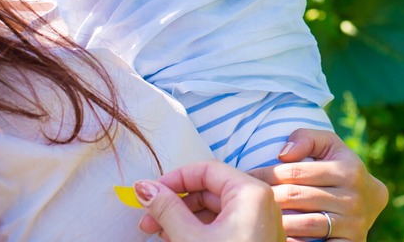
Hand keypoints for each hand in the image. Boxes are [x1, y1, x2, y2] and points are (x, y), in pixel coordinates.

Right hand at [135, 161, 284, 241]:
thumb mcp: (190, 238)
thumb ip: (167, 209)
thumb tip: (144, 188)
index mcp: (250, 193)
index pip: (207, 169)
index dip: (175, 179)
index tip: (149, 194)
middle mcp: (259, 203)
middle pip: (210, 190)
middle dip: (175, 203)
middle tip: (147, 222)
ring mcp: (258, 223)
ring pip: (214, 210)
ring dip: (183, 219)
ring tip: (158, 235)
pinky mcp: (253, 240)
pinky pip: (224, 226)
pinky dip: (198, 231)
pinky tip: (177, 241)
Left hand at [248, 129, 388, 241]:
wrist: (371, 201)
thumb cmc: (340, 168)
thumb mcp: (330, 146)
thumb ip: (308, 138)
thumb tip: (283, 154)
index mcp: (348, 169)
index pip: (295, 172)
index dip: (266, 173)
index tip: (247, 177)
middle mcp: (353, 197)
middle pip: (296, 197)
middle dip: (266, 197)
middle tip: (243, 198)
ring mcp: (353, 222)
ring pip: (303, 223)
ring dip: (275, 221)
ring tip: (255, 216)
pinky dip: (294, 241)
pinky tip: (277, 235)